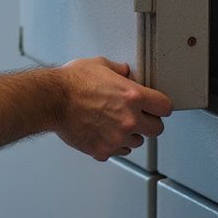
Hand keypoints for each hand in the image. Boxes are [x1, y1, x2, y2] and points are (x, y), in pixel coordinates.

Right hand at [54, 58, 172, 160]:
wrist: (52, 100)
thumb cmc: (72, 82)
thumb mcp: (99, 64)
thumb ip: (118, 70)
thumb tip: (124, 71)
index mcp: (132, 96)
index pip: (165, 107)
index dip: (161, 106)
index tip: (157, 106)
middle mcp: (129, 119)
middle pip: (157, 129)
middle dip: (150, 122)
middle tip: (139, 116)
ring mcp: (117, 138)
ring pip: (137, 142)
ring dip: (131, 134)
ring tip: (115, 123)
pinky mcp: (103, 151)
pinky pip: (119, 152)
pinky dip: (115, 145)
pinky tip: (104, 132)